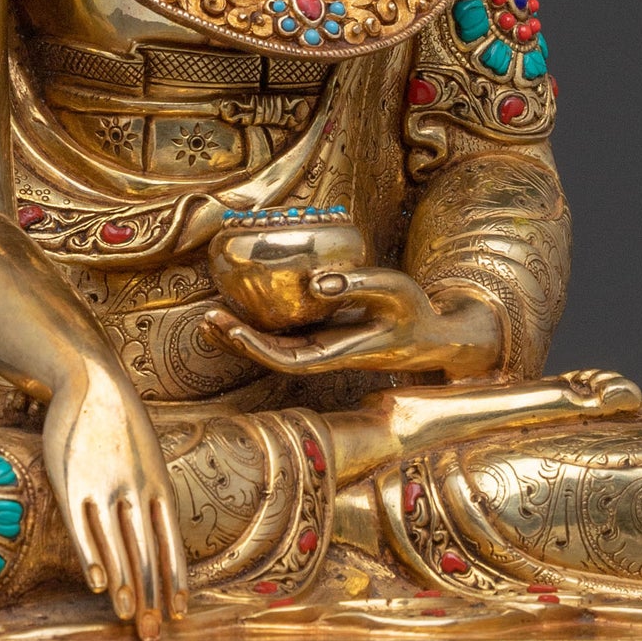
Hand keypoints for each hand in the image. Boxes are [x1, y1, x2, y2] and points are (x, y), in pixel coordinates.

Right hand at [41, 359, 188, 640]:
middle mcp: (136, 490)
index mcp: (159, 486)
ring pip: (117, 544)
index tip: (182, 613)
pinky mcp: (72, 481)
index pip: (172, 543)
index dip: (176, 580)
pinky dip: (93, 555)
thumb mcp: (149, 458)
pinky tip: (97, 582)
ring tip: (127, 617)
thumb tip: (160, 534)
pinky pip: (83, 526)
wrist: (91, 381)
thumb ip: (153, 495)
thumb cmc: (121, 426)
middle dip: (150, 596)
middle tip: (152, 634)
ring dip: (124, 585)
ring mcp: (104, 486)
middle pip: (146, 552)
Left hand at [203, 267, 503, 379]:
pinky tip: (238, 310)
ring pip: (272, 349)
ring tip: (208, 318)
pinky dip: (257, 326)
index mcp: (340, 353)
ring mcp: (322, 348)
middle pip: (271, 358)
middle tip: (207, 318)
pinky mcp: (323, 337)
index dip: (258, 348)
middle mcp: (325, 356)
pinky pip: (282, 336)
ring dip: (239, 337)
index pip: (290, 360)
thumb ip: (357, 285)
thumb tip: (315, 281)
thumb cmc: (416, 313)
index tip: (233, 329)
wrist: (434, 336)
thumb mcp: (395, 291)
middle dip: (236, 343)